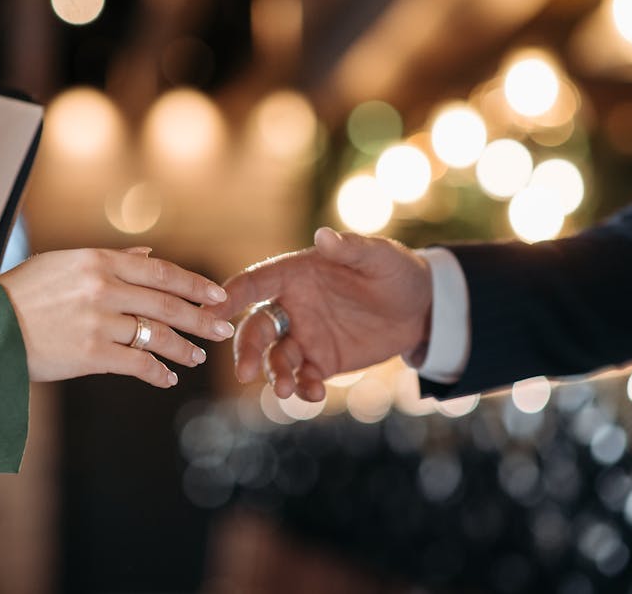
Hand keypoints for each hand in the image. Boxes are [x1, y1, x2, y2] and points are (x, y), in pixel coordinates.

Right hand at [0, 248, 234, 386]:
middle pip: (166, 303)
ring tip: (196, 358)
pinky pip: (136, 364)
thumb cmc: (23, 293)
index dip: (194, 284)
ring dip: (182, 349)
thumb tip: (148, 254)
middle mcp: (102, 287)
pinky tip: (167, 379)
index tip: (218, 294)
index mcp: (98, 261)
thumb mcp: (64, 264)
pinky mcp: (90, 354)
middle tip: (222, 329)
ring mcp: (98, 321)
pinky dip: (156, 372)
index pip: (160, 271)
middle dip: (200, 318)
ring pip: (156, 335)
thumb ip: (111, 260)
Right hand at [208, 228, 432, 400]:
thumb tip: (323, 235)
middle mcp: (291, 306)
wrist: (421, 309)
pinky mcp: (321, 361)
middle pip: (256, 328)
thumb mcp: (379, 258)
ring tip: (285, 391)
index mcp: (295, 274)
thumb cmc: (395, 272)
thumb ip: (350, 249)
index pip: (253, 284)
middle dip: (247, 350)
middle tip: (245, 373)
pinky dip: (304, 388)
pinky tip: (313, 395)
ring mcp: (304, 336)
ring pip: (276, 358)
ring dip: (275, 375)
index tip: (210, 312)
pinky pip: (304, 377)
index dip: (230, 296)